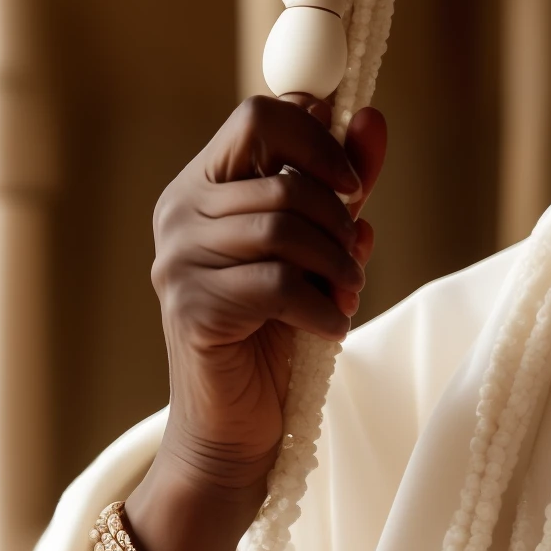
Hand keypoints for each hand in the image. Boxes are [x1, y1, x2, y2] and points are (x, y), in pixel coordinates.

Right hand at [43, 95, 387, 550]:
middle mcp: (180, 214)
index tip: (355, 183)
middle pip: (283, 176)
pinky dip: (324, 308)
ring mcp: (179, 262)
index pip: (259, 115)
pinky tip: (330, 330)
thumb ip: (340, 189)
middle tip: (354, 267)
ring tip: (345, 299)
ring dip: (336, 266)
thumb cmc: (276, 341)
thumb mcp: (317, 252)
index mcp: (204, 187)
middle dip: (339, 221)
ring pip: (284, 226)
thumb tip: (371, 118)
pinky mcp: (193, 311)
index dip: (319, 138)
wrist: (235, 435)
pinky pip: (280, 284)